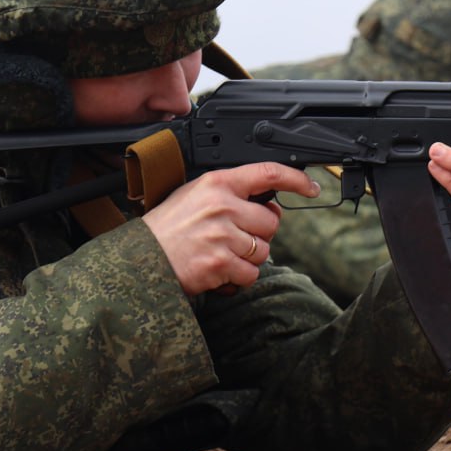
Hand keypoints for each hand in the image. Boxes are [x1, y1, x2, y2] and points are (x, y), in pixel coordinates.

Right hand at [142, 163, 320, 296]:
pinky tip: (218, 271)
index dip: (295, 180)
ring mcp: (222, 234)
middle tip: (232, 238)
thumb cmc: (167, 230)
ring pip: (263, 250)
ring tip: (220, 255)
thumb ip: (229, 194)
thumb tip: (268, 204)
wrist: (139, 260)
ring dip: (247, 258)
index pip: (267, 173)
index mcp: (217, 183)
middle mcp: (222, 205)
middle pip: (271, 221)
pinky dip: (238, 278)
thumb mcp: (194, 196)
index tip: (310, 186)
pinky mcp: (221, 262)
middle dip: (258, 234)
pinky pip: (251, 273)